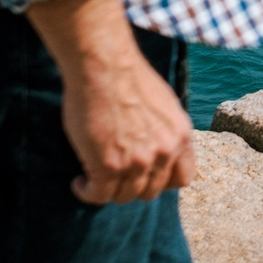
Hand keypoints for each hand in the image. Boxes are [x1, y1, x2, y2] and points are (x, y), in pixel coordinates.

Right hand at [26, 0, 197, 203]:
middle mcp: (164, 152)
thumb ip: (165, 131)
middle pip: (151, 191)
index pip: (182, 179)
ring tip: (94, 178)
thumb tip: (157, 149)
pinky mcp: (108, 166)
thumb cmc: (129, 78)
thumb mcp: (164, 105)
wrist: (105, 65)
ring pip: (124, 196)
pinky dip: (87, 192)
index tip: (145, 177)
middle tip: (114, 176)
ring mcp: (138, 162)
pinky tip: (80, 182)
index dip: (162, 182)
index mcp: (181, 136)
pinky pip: (99, 196)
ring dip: (108, 190)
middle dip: (132, 186)